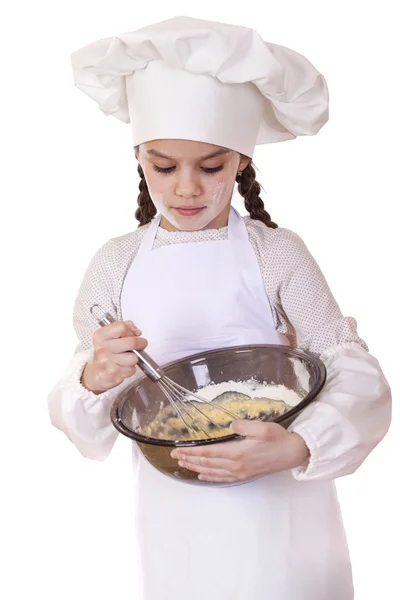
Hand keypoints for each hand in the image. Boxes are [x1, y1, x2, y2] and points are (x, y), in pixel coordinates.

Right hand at [81, 320, 147, 393]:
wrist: (94, 373)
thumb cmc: (104, 354)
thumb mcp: (108, 336)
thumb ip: (124, 328)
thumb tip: (137, 332)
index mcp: (100, 336)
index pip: (122, 327)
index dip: (131, 331)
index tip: (133, 334)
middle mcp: (102, 348)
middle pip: (131, 342)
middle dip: (141, 344)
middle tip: (141, 345)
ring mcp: (106, 362)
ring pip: (134, 357)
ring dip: (133, 359)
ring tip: (125, 359)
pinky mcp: (113, 374)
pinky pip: (131, 369)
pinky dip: (130, 369)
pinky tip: (122, 367)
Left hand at [170, 420, 309, 482]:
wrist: (293, 453)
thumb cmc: (278, 438)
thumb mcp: (263, 428)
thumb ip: (245, 426)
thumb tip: (231, 425)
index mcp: (238, 453)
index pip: (209, 452)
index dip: (192, 451)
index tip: (179, 449)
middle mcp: (236, 465)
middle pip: (207, 463)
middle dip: (190, 459)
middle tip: (175, 456)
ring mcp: (240, 472)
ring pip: (212, 472)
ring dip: (197, 468)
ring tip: (184, 465)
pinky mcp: (245, 475)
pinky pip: (223, 478)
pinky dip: (210, 477)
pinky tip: (203, 476)